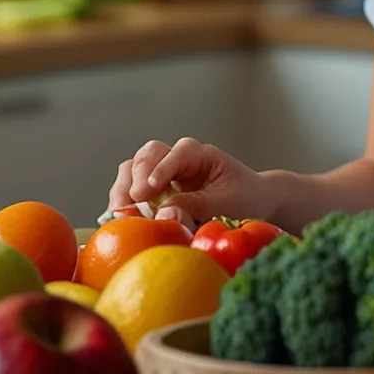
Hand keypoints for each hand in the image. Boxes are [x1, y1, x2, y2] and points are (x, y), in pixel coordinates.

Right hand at [108, 137, 276, 229]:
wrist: (253, 204)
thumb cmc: (245, 199)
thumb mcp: (227, 204)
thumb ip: (197, 207)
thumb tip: (163, 215)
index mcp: (199, 155)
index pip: (176, 153)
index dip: (161, 169)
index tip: (150, 189)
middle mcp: (176, 160)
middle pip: (148, 155)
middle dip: (136, 177)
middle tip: (131, 201)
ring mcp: (162, 175)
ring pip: (132, 170)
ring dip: (123, 189)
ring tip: (120, 213)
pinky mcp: (154, 194)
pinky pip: (131, 191)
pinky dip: (124, 204)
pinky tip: (121, 221)